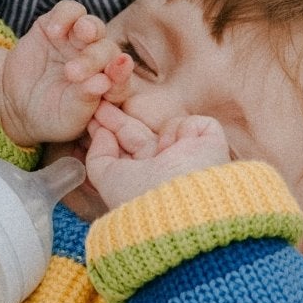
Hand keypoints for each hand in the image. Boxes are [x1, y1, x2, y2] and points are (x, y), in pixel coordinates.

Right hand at [0, 3, 132, 149]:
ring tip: (82, 32)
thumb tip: (103, 82)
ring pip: (93, 26)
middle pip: (107, 50)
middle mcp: (98, 60)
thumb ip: (86, 99)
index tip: (119, 68)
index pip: (121, 76)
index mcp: (108, 85)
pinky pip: (69, 11)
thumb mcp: (67, 117)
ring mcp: (77, 42)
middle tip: (72, 72)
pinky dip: (65, 16)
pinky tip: (54, 30)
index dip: (121, 73)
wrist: (16, 105)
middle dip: (94, 58)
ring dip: (90, 27)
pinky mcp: (57, 26)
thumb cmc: (49, 117)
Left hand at [85, 105, 229, 211]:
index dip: (109, 132)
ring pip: (166, 128)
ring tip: (160, 150)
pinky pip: (193, 124)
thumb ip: (99, 156)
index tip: (92, 116)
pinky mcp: (211, 145)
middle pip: (140, 135)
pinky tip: (179, 147)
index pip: (126, 149)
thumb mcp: (108, 179)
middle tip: (100, 100)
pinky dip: (184, 131)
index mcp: (145, 180)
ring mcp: (190, 157)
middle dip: (119, 119)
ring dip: (159, 134)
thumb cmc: (140, 197)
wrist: (180, 202)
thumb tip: (101, 133)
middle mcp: (167, 169)